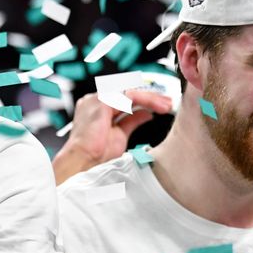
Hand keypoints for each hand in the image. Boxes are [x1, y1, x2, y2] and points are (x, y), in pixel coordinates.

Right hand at [52, 89, 172, 183]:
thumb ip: (131, 121)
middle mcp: (96, 101)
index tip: (161, 106)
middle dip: (150, 97)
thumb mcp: (120, 134)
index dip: (144, 100)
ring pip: (130, 92)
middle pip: (128, 92)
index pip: (124, 97)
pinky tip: (156, 107)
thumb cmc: (96, 153)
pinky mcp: (102, 101)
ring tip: (166, 106)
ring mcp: (97, 99)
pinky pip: (128, 95)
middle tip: (168, 103)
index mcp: (98, 108)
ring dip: (151, 98)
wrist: (84, 160)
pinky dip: (145, 100)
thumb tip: (145, 114)